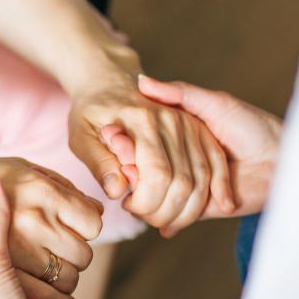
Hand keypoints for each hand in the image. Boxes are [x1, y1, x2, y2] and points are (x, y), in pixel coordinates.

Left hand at [67, 67, 229, 233]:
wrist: (110, 83)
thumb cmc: (91, 114)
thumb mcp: (81, 137)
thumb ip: (99, 163)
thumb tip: (117, 191)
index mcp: (142, 121)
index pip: (157, 175)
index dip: (146, 203)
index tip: (127, 206)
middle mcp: (173, 120)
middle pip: (184, 183)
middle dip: (165, 211)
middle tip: (144, 215)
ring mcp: (191, 124)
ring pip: (203, 179)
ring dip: (186, 209)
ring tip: (162, 216)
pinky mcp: (201, 129)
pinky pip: (216, 166)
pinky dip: (214, 193)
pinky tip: (207, 210)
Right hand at [104, 76, 281, 233]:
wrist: (284, 160)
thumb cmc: (253, 126)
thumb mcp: (214, 104)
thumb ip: (179, 94)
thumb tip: (142, 82)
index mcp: (178, 136)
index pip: (142, 142)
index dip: (125, 141)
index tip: (111, 135)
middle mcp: (180, 161)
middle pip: (144, 170)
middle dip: (129, 170)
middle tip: (120, 167)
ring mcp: (189, 186)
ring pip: (156, 196)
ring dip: (144, 198)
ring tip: (132, 197)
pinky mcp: (201, 208)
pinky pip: (177, 218)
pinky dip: (165, 221)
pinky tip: (154, 221)